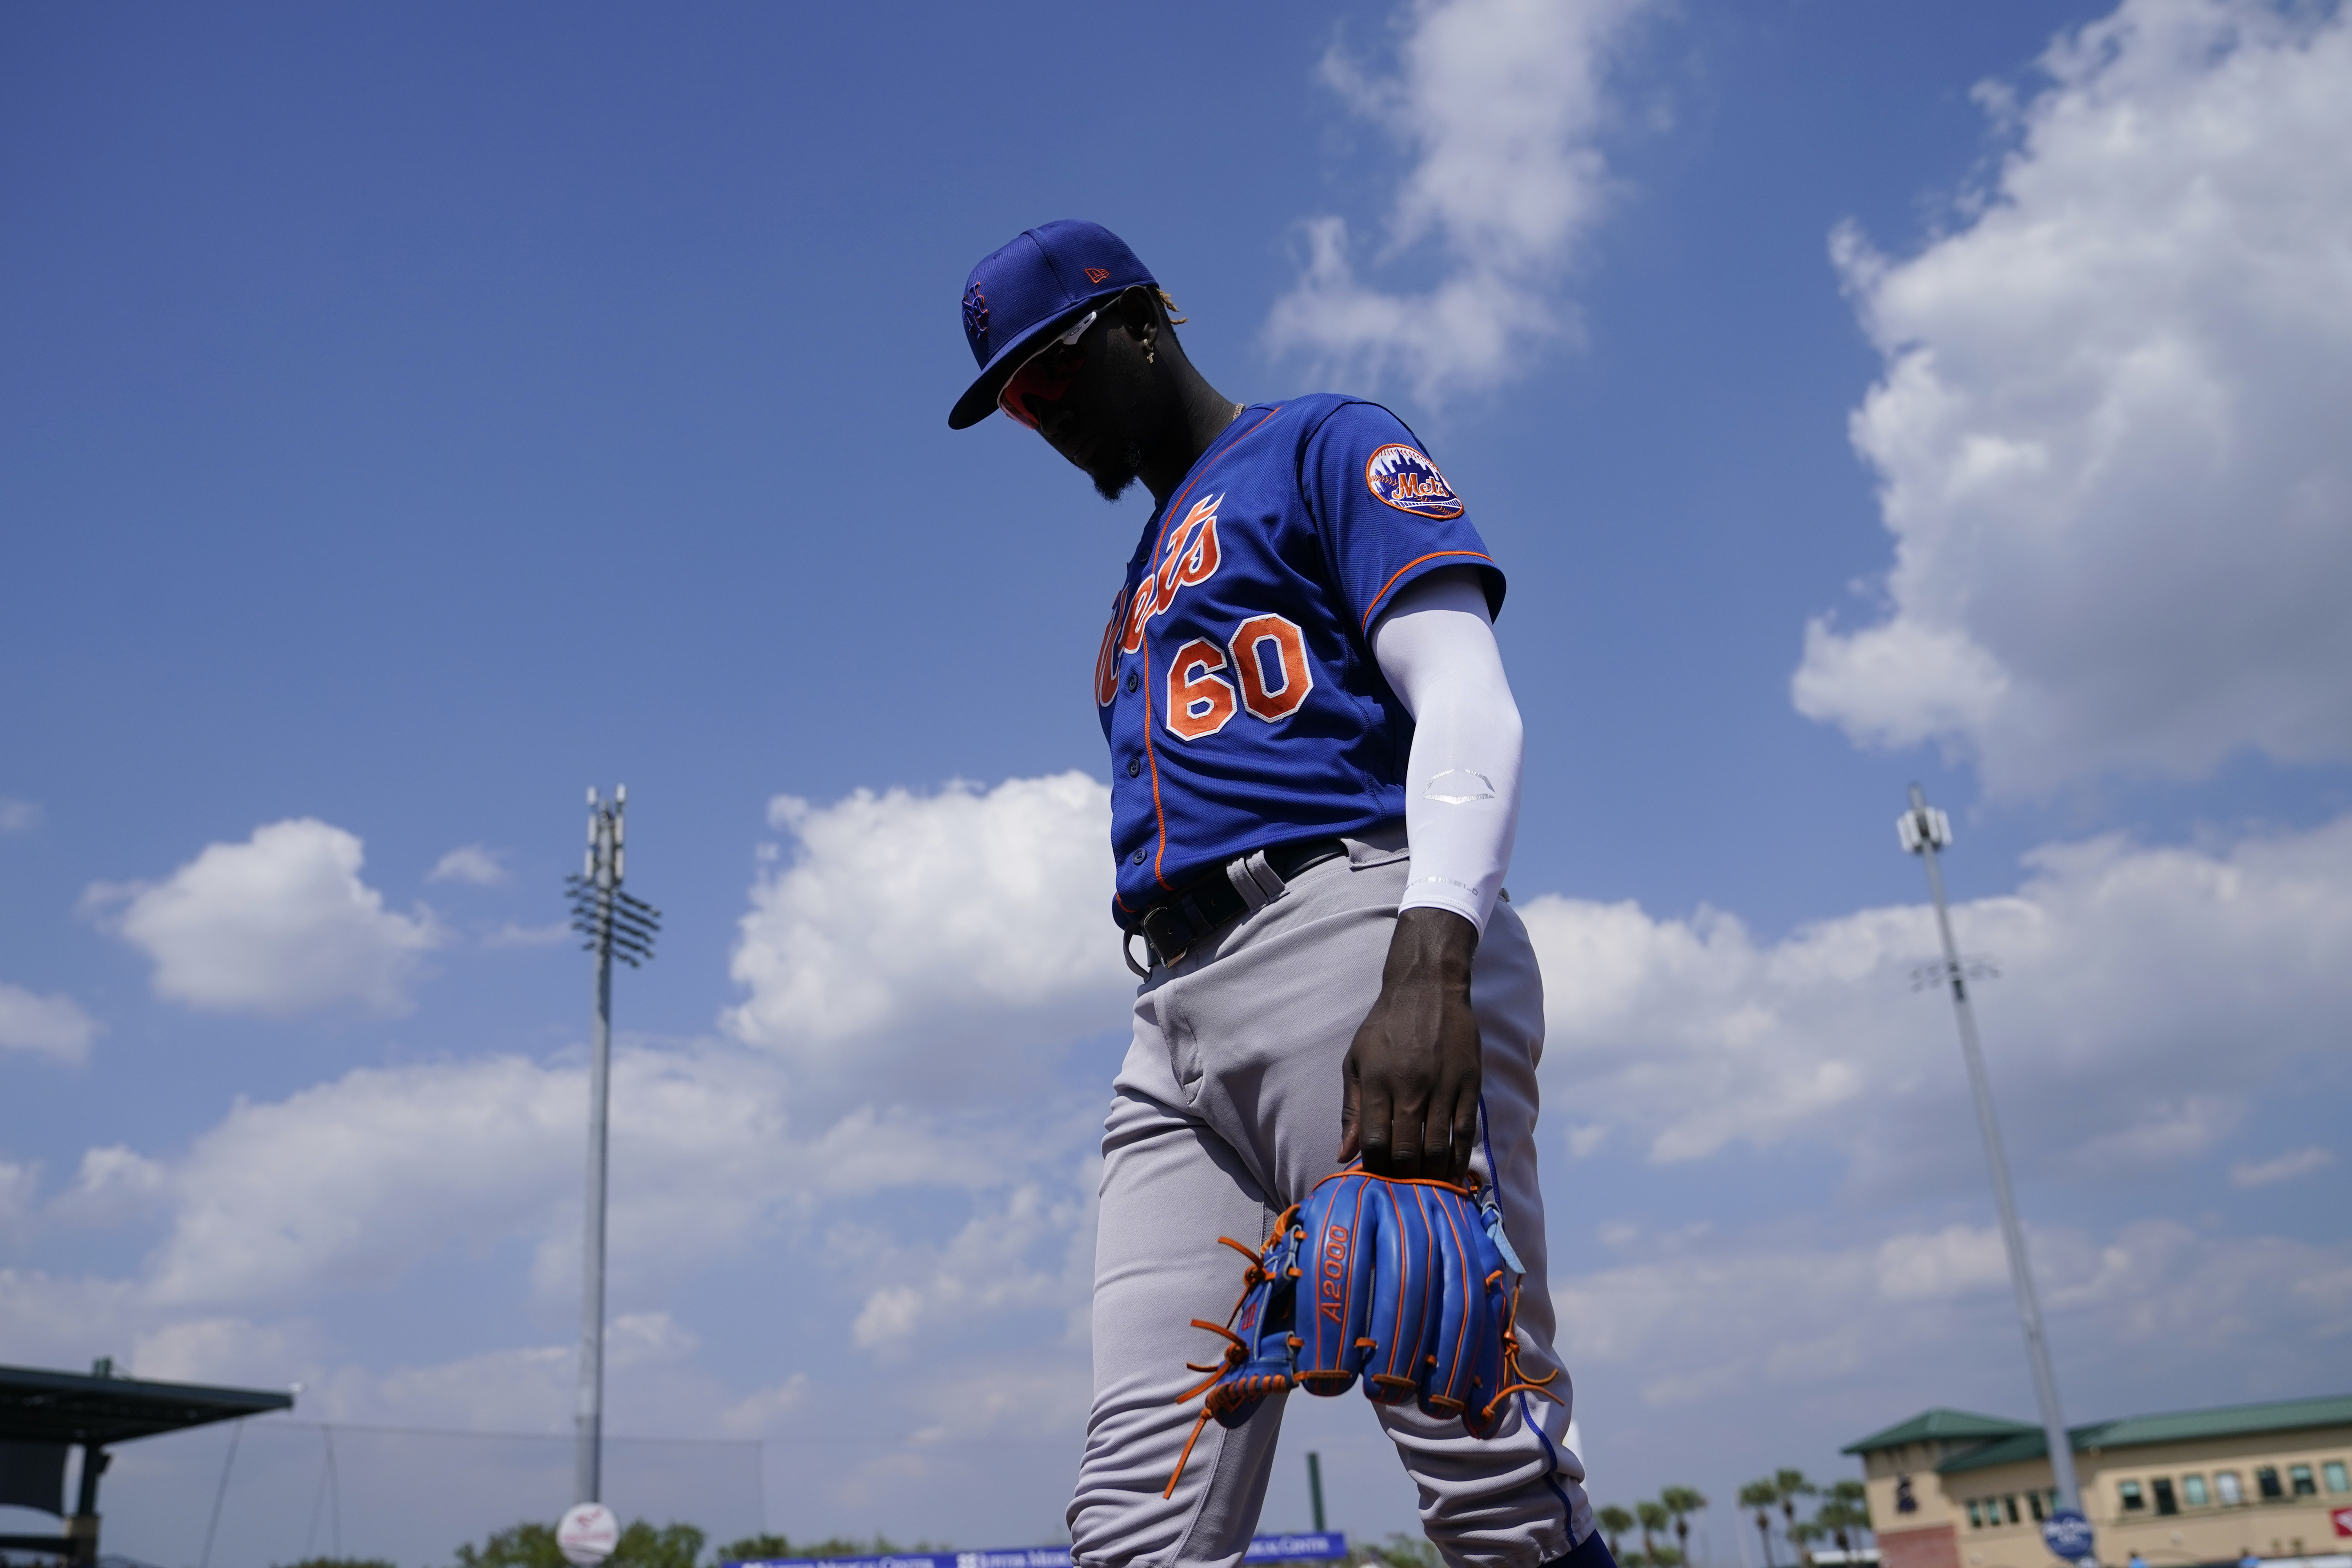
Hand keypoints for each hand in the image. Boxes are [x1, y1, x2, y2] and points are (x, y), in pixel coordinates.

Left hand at [1339, 907, 1480, 1183]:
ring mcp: (1443, 1086)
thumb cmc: (1385, 1026)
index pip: (1375, 1142)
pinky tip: (1454, 1176)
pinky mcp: (1470, 1084)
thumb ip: (1352, 1109)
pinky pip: (1465, 1132)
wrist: (1428, 987)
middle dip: (1401, 1178)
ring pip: (1438, 1147)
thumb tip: (1344, 1154)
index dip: (1374, 1170)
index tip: (1375, 1181)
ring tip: (1426, 1190)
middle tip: (1401, 1192)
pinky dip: (1459, 1159)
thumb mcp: (1357, 1061)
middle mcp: (1411, 1087)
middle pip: (1405, 1150)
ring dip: (1431, 1175)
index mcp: (1378, 1082)